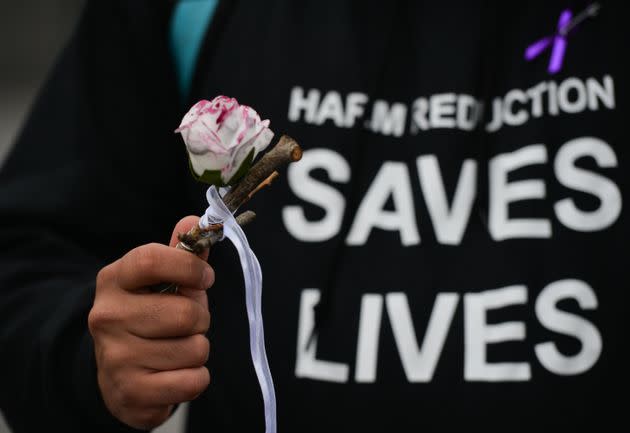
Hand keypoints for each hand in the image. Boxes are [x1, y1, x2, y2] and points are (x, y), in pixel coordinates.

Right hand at [88, 216, 213, 429]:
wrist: (117, 375)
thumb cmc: (147, 317)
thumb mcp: (158, 282)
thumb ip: (181, 254)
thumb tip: (193, 221)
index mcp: (114, 280)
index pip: (153, 260)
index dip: (190, 268)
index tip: (205, 278)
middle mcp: (107, 316)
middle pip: (186, 312)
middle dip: (200, 318)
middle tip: (186, 323)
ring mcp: (116, 356)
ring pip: (195, 348)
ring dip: (197, 349)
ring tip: (177, 348)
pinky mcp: (131, 391)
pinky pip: (194, 380)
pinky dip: (195, 377)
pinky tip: (175, 373)